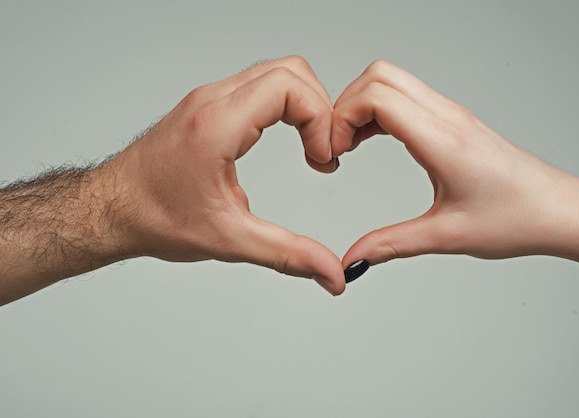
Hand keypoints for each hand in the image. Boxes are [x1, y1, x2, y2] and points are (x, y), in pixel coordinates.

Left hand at [107, 56, 344, 294]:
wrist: (112, 208)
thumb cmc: (154, 217)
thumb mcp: (228, 240)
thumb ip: (287, 254)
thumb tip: (330, 272)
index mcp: (216, 126)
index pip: (288, 87)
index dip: (319, 118)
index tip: (323, 157)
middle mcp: (212, 101)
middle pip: (289, 72)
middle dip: (320, 109)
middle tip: (323, 152)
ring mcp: (209, 99)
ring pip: (276, 73)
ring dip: (305, 106)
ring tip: (311, 149)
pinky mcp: (208, 105)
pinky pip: (260, 86)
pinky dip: (286, 107)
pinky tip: (289, 140)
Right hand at [332, 61, 578, 278]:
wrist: (559, 210)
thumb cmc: (516, 218)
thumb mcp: (446, 237)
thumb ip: (390, 245)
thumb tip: (353, 258)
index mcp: (443, 140)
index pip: (377, 96)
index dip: (342, 118)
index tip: (334, 153)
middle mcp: (447, 117)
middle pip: (379, 76)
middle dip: (345, 106)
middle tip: (337, 146)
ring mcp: (451, 114)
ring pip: (392, 81)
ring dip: (361, 107)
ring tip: (350, 146)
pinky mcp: (453, 121)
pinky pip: (406, 97)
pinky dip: (379, 111)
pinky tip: (372, 141)